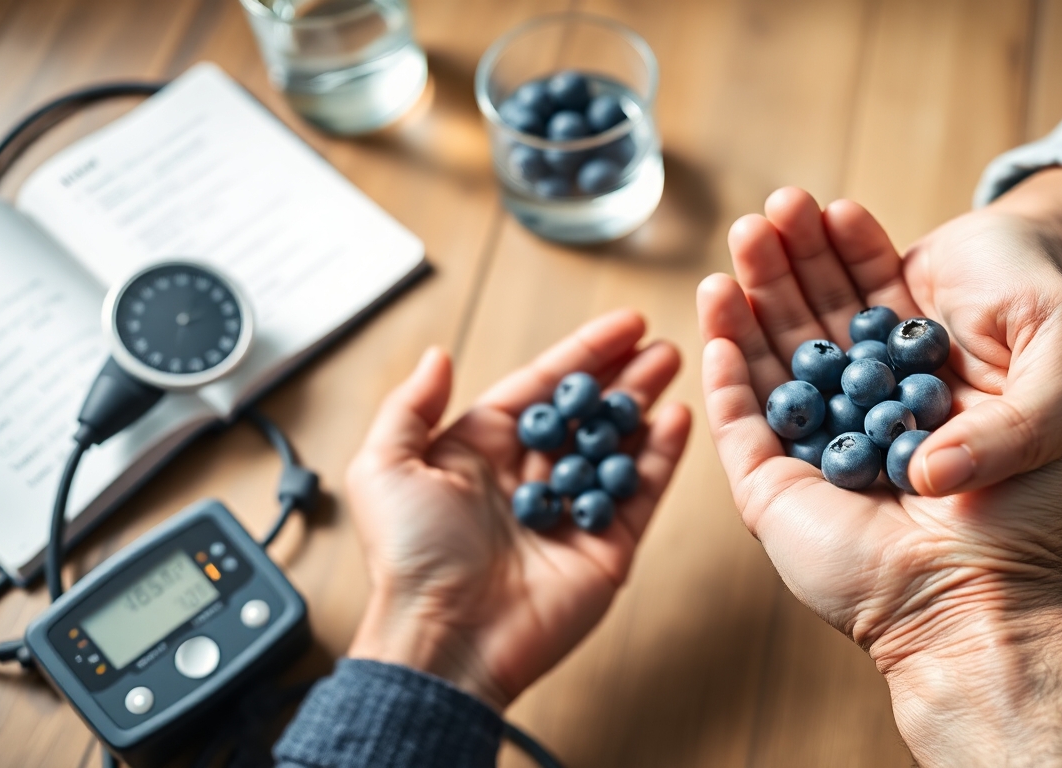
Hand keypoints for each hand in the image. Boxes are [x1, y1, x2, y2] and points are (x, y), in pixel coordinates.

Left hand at [344, 310, 690, 710]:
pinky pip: (638, 493)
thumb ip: (410, 408)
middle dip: (624, 375)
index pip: (543, 389)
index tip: (623, 325)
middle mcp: (529, 478)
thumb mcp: (384, 469)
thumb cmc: (409, 558)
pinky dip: (661, 457)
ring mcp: (572, 512)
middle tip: (660, 344)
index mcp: (480, 452)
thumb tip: (437, 356)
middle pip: (587, 412)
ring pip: (616, 445)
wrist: (444, 640)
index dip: (582, 355)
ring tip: (675, 366)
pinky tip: (677, 420)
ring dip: (645, 405)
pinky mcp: (604, 548)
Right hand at [697, 192, 1061, 764]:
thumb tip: (915, 337)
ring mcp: (806, 450)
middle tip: (769, 209)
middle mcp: (855, 417)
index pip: (867, 309)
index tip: (832, 206)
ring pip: (765, 359)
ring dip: (746, 298)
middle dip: (787, 264)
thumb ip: (999, 361)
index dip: (848, 255)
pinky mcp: (766, 485)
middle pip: (808, 325)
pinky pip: (736, 415)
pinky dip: (723, 364)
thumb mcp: (1052, 412)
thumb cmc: (1025, 514)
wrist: (975, 600)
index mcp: (910, 395)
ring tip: (736, 241)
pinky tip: (717, 308)